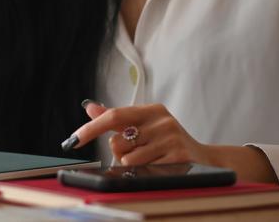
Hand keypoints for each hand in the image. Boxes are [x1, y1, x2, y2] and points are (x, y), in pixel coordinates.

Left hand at [74, 102, 210, 165]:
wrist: (206, 159)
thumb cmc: (168, 141)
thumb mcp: (145, 125)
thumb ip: (116, 117)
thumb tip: (89, 107)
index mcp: (151, 110)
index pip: (113, 116)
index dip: (91, 128)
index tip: (73, 140)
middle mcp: (162, 121)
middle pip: (118, 142)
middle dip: (121, 153)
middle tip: (138, 152)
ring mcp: (171, 139)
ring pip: (129, 160)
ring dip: (134, 165)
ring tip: (152, 159)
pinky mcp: (178, 157)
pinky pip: (144, 170)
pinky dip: (147, 171)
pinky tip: (161, 166)